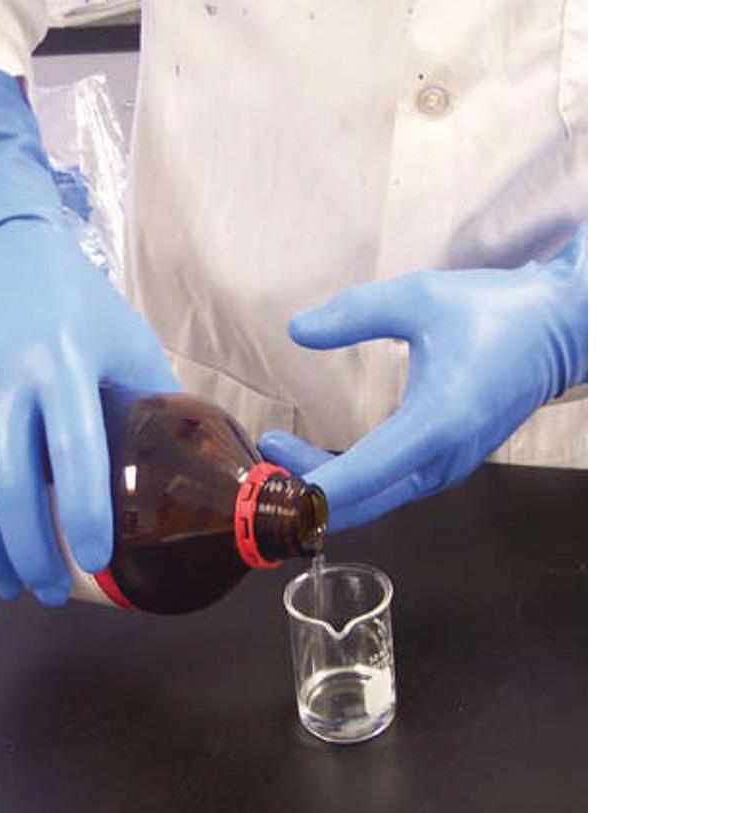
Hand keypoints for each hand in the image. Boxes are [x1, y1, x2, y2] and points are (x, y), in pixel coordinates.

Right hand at [0, 59, 177, 604]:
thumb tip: (197, 466)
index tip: (97, 560)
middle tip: (54, 592)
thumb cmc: (75, 302)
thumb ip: (157, 403)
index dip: (86, 514)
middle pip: (8, 487)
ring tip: (12, 584)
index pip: (74, 451)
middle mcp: (1, 378)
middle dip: (31, 553)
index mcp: (62, 363)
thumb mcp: (127, 341)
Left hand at [260, 224, 587, 530]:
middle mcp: (443, 460)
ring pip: (376, 498)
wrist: (562, 329)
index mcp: (436, 423)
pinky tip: (321, 463)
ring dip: (327, 488)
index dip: (312, 486)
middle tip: (264, 457)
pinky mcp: (449, 463)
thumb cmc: (497, 312)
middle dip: (307, 492)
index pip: (362, 475)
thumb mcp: (421, 298)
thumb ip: (355, 313)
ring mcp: (449, 467)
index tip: (271, 482)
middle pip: (361, 500)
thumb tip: (297, 329)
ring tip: (280, 455)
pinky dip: (352, 483)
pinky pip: (391, 487)